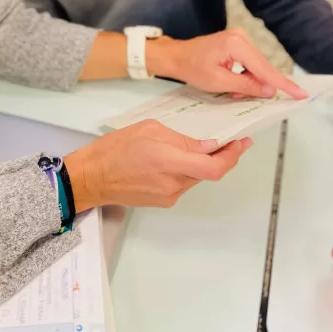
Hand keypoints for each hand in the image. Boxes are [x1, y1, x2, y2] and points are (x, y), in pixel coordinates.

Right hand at [64, 119, 250, 212]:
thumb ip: (181, 139)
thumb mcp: (149, 130)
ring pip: (196, 178)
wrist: (90, 177)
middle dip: (221, 157)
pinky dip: (186, 171)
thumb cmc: (114, 149)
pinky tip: (176, 159)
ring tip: (198, 147)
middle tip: (229, 142)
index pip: (213, 167)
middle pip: (208, 173)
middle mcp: (173, 184)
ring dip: (202, 164)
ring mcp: (168, 196)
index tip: (242, 143)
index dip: (232, 157)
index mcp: (169, 162)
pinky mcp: (162, 201)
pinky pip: (182, 184)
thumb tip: (207, 146)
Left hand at [146, 28, 307, 100]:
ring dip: (249, 83)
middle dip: (259, 85)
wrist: (176, 56)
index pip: (265, 68)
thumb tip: (269, 91)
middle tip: (249, 99)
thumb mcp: (219, 83)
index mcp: (237, 44)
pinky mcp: (237, 42)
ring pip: (256, 67)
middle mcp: (241, 37)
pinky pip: (249, 63)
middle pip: (262, 67)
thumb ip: (246, 86)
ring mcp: (239, 38)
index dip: (283, 84)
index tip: (300, 93)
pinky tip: (233, 86)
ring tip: (233, 92)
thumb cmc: (192, 68)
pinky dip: (245, 76)